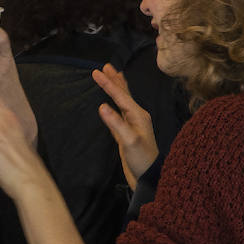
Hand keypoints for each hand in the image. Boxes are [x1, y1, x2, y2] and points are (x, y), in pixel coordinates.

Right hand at [93, 63, 157, 189]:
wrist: (148, 177)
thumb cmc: (142, 159)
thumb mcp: (129, 141)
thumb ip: (116, 124)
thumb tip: (102, 106)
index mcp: (138, 115)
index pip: (120, 95)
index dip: (108, 83)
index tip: (96, 71)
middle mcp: (136, 116)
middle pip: (123, 93)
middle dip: (114, 79)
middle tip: (104, 66)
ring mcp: (132, 124)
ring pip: (121, 101)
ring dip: (115, 88)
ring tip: (110, 76)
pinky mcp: (126, 132)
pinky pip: (119, 112)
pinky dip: (114, 103)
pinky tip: (110, 102)